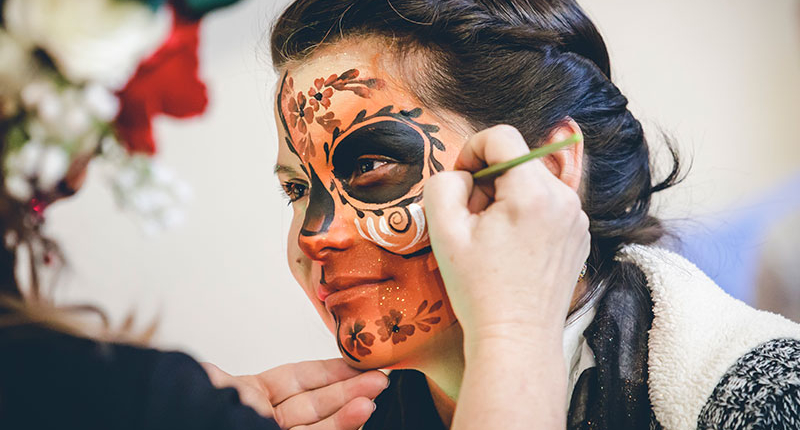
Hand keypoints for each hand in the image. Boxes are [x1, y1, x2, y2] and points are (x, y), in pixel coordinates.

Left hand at [202, 359, 387, 429]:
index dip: (328, 371)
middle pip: (316, 402)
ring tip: (376, 394)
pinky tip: (359, 414)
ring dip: (350, 410)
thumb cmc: (197, 415)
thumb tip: (206, 368)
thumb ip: (218, 379)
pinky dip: (339, 428)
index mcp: (250, 397)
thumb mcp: (208, 390)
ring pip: (320, 425)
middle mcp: (266, 419)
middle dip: (349, 389)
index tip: (356, 363)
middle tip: (380, 377)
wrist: (189, 425)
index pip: (297, 380)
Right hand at [424, 124, 590, 347]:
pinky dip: (526, 214)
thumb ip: (444, 183)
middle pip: (517, 160)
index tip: (461, 182)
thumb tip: (463, 174)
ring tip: (493, 238)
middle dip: (489, 180)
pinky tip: (513, 249)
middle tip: (472, 219)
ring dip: (507, 197)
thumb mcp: (444, 231)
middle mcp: (564, 198)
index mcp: (533, 191)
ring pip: (533, 182)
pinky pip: (547, 205)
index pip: (501, 136)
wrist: (517, 338)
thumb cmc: (480, 289)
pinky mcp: (579, 235)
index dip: (471, 151)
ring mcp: (577, 217)